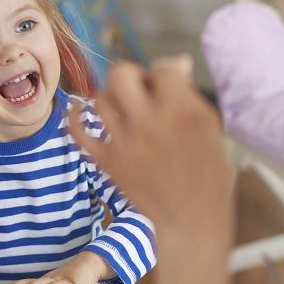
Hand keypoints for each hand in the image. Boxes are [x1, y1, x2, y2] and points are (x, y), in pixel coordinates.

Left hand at [65, 57, 231, 242]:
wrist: (190, 220)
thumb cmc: (206, 174)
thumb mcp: (209, 127)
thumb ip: (189, 94)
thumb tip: (176, 63)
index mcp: (180, 111)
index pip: (162, 68)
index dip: (164, 74)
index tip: (167, 87)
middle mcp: (148, 121)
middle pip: (121, 74)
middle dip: (131, 76)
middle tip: (141, 91)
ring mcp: (123, 142)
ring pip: (100, 98)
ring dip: (111, 98)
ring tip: (124, 110)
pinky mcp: (106, 161)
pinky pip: (77, 129)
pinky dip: (74, 116)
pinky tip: (78, 109)